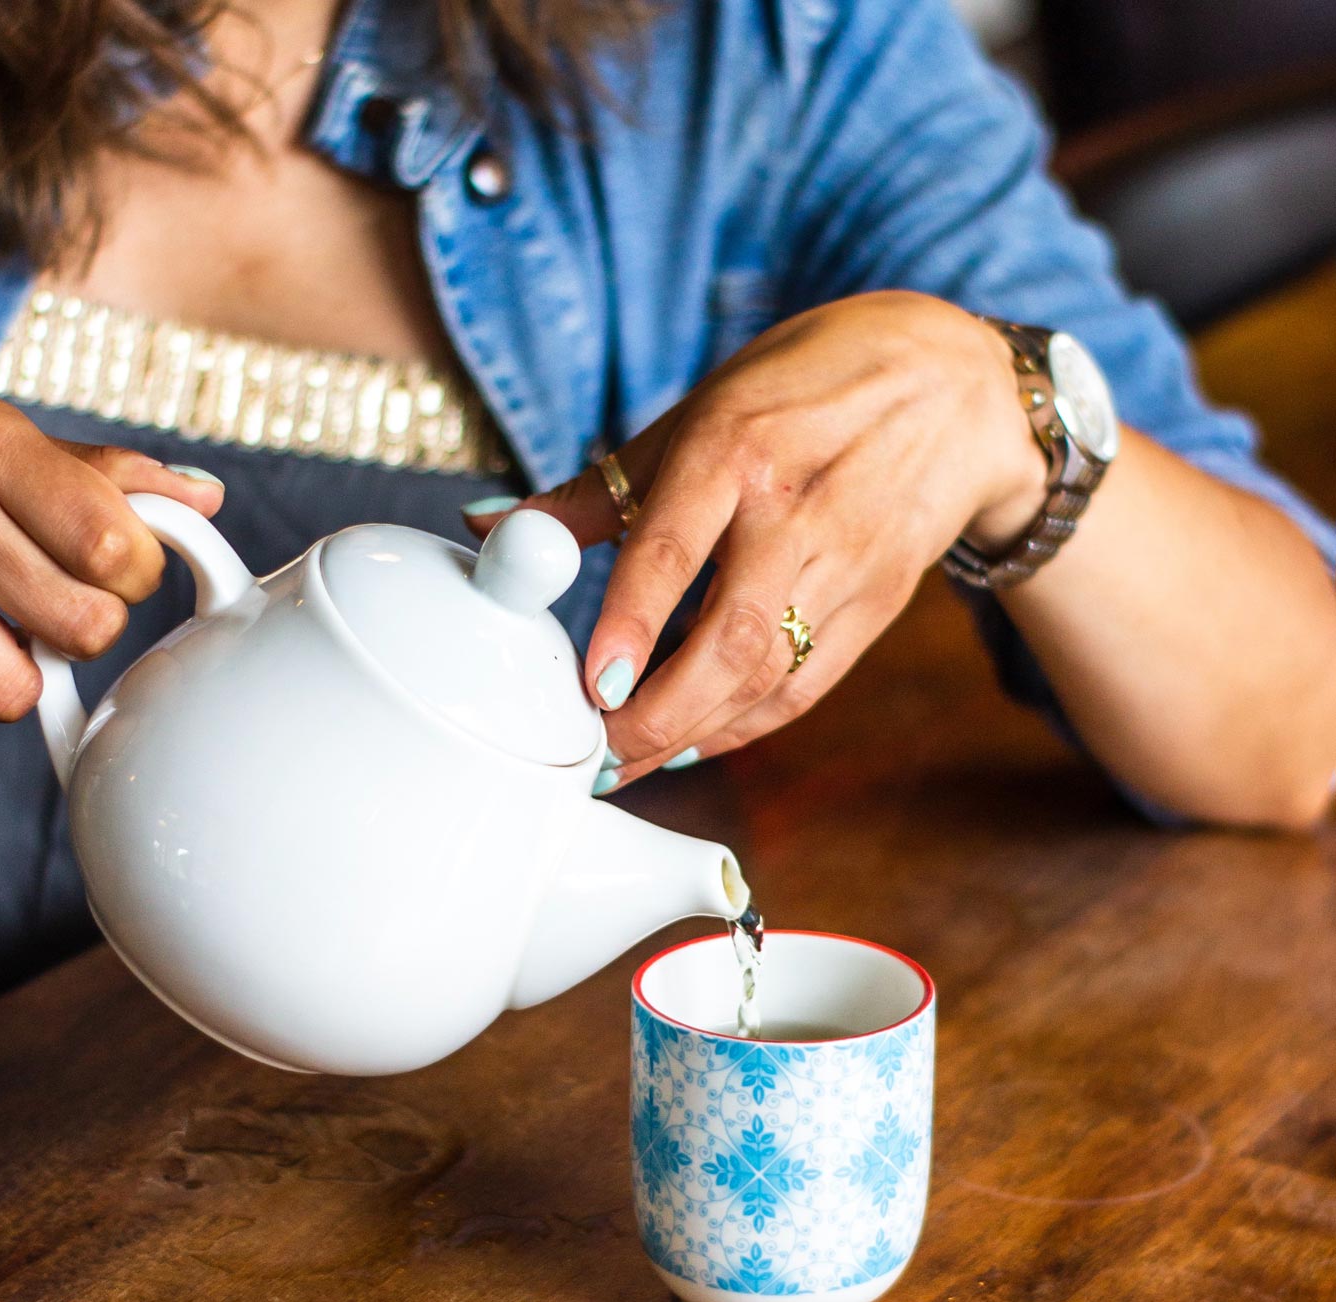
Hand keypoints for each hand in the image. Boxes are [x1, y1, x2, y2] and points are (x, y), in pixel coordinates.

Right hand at [0, 390, 224, 732]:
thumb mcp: (0, 443)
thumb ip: (107, 475)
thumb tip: (202, 499)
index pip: (117, 547)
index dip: (137, 575)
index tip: (115, 567)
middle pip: (86, 627)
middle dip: (86, 625)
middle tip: (48, 597)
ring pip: (17, 690)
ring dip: (20, 675)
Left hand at [465, 292, 1044, 785]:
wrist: (959, 390)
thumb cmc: (805, 389)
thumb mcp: (696, 414)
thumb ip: (592, 491)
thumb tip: (489, 527)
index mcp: (738, 449)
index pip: (677, 547)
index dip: (633, 623)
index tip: (592, 688)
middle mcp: (797, 510)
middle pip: (732, 637)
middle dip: (658, 715)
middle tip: (596, 759)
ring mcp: (848, 562)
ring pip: (770, 675)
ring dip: (694, 734)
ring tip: (628, 766)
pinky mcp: (879, 604)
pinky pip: (807, 684)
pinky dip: (746, 726)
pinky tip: (693, 745)